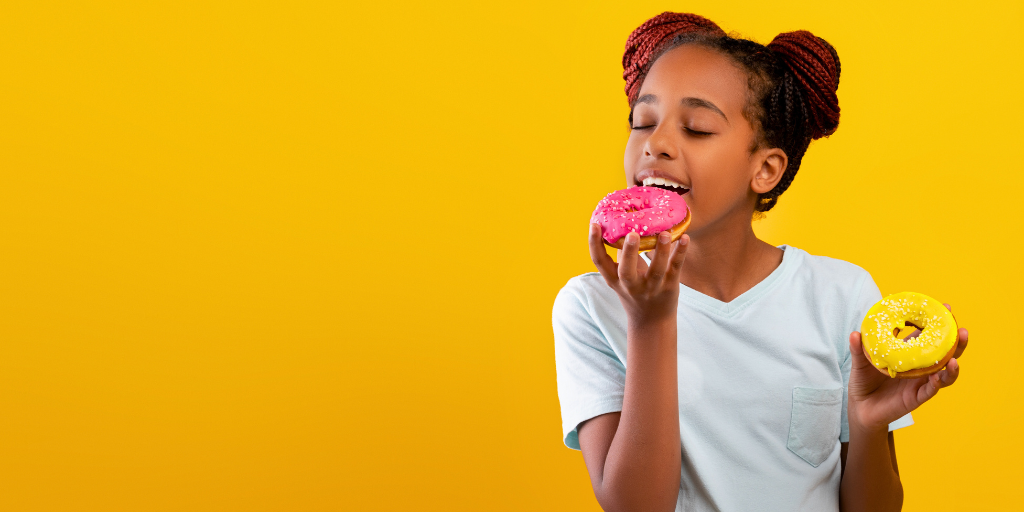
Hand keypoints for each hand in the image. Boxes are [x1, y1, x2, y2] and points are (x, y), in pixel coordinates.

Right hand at [588, 223, 689, 322]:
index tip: (595, 224)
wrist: (651, 321)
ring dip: (660, 252)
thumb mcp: (620, 277)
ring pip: (656, 270)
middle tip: (632, 234)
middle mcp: (631, 286)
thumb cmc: (634, 290)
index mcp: (614, 279)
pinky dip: (680, 253)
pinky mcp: (669, 287)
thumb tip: (621, 225)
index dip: (594, 243)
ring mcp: (651, 288)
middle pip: (627, 271)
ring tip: (665, 233)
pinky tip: (685, 238)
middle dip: (629, 253)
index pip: (599, 262)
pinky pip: (675, 269)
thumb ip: (620, 255)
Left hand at [847, 303, 968, 431]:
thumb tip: (855, 333)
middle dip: (956, 342)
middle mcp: (919, 367)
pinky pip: (930, 390)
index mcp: (908, 353)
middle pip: (944, 354)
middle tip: (961, 329)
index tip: (945, 307)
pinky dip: (937, 383)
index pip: (927, 335)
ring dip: (953, 365)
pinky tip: (939, 376)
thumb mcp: (860, 362)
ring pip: (944, 374)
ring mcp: (920, 382)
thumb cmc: (863, 381)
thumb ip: (859, 349)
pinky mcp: (916, 398)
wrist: (861, 408)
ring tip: (956, 357)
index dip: (936, 323)